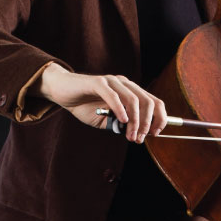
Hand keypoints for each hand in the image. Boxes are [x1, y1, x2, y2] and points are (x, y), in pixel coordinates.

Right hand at [38, 64, 166, 142]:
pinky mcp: (98, 82)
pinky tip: (122, 120)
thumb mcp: (105, 120)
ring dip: (135, 121)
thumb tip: (134, 134)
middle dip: (147, 123)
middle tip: (140, 138)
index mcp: (130, 91)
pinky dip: (121, 109)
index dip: (159, 118)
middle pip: (148, 101)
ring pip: (133, 100)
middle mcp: (124, 84)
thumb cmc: (83, 104)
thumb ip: (119, 125)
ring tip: (131, 135)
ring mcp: (112, 82)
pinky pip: (114, 95)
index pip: (154, 102)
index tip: (155, 134)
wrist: (61, 90)